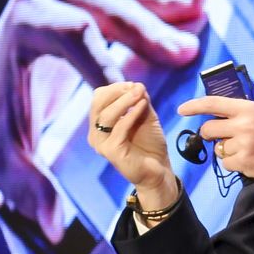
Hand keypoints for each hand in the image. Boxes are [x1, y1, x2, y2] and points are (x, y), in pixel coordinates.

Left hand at [0, 0, 203, 240]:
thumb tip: (55, 226)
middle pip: (106, 7)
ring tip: (197, 8)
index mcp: (24, 20)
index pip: (76, 37)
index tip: (141, 95)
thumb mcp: (2, 154)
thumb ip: (28, 186)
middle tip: (185, 52)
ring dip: (162, 2)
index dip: (111, 64)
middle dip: (148, 29)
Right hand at [88, 82, 179, 207]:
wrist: (158, 169)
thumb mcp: (145, 116)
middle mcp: (96, 133)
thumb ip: (139, 101)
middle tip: (136, 87)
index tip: (134, 85)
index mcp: (100, 124)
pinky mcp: (111, 151)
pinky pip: (119, 127)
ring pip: (106, 115)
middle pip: (98, 103)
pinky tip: (143, 105)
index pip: (99, 98)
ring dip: (124, 101)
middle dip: (117, 92)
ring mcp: (101, 143)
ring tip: (140, 93)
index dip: (115, 88)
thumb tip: (136, 84)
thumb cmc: (149, 143)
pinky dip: (131, 114)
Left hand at [182, 96, 253, 183]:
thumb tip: (216, 116)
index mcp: (247, 108)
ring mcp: (244, 144)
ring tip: (246, 149)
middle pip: (208, 130)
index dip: (194, 106)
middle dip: (209, 135)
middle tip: (219, 137)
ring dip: (226, 151)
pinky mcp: (245, 162)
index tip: (181, 110)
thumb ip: (240, 113)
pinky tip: (248, 160)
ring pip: (218, 149)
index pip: (213, 103)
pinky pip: (226, 164)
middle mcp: (243, 124)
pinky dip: (233, 164)